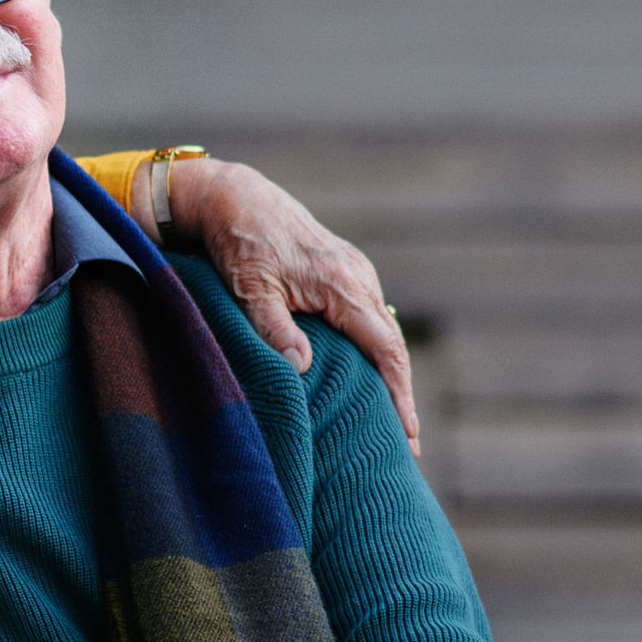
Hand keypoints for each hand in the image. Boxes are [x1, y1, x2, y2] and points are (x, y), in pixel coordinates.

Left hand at [146, 157, 419, 456]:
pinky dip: (370, 349)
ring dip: (386, 373)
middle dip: (399, 394)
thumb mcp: (250, 290)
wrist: (233, 198)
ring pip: (379, 331)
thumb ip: (274, 329)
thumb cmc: (238, 244)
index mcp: (343, 284)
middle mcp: (358, 276)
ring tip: (387, 420)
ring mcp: (353, 271)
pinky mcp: (341, 271)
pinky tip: (364, 377)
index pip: (385, 350)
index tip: (408, 434)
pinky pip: (366, 317)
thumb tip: (302, 368)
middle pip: (391, 345)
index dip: (398, 394)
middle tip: (404, 444)